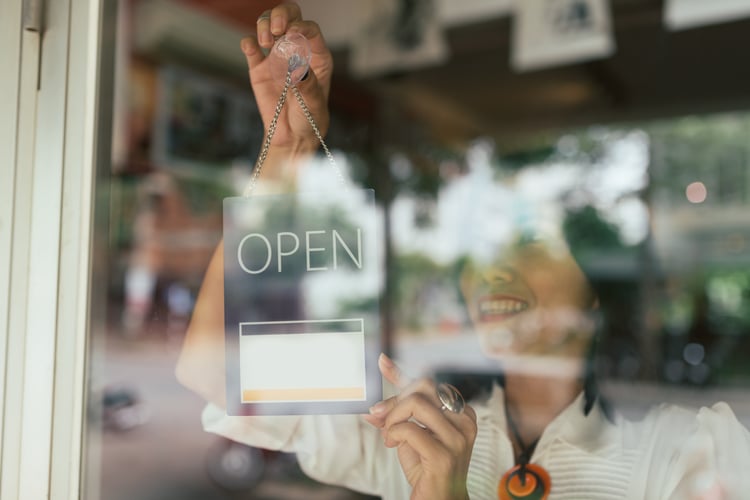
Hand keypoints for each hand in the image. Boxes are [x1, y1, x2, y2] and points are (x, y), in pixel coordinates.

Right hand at [240, 3, 332, 154]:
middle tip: (277, 29)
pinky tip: (251, 47)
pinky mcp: (258, 68)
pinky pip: (251, 48)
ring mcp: (276, 58)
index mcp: (316, 56)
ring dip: (265, 25)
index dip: (301, 26)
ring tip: (266, 42)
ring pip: (269, 26)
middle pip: (290, 17)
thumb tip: (296, 66)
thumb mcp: (314, 105)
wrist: (292, 137)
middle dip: (282, 15)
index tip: (292, 33)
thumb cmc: (310, 120)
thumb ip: (307, 85)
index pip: (310, 30)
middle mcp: (297, 51)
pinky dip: (248, 43)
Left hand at [364, 354, 477, 499]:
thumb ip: (396, 417)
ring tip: (390, 435)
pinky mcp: (444, 455)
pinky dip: (394, 433)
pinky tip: (392, 444)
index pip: (429, 384)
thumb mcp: (411, 436)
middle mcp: (464, 421)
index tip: (381, 361)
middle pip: (422, 388)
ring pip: (415, 403)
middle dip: (395, 400)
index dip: (401, 372)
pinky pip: (408, 429)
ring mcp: (457, 438)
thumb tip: (373, 407)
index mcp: (461, 413)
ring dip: (393, 418)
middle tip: (381, 416)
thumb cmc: (427, 468)